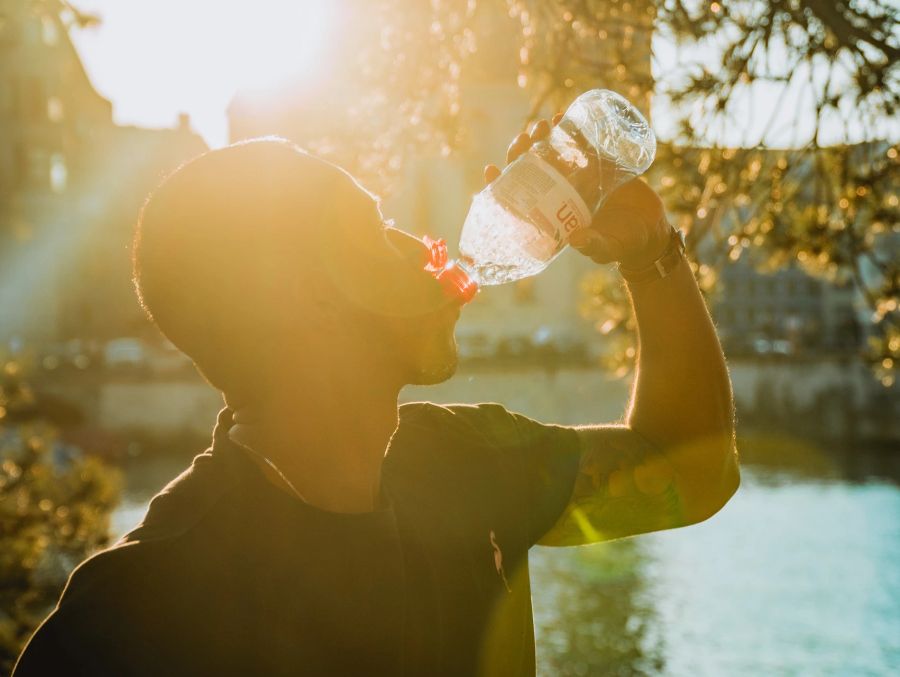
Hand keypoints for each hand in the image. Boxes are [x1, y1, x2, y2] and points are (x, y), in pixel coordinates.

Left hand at [483, 116, 670, 269]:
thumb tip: (576, 238)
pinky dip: (570, 130)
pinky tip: (563, 118)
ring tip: (543, 125)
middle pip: (530, 169)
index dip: (500, 185)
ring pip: (552, 153)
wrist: (649, 231)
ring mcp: (577, 178)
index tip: (490, 169)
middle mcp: (560, 194)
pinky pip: (579, 144)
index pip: (518, 198)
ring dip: (542, 137)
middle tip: (524, 139)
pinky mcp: (598, 166)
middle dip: (521, 152)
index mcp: (552, 214)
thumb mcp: (606, 247)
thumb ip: (593, 245)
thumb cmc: (622, 245)